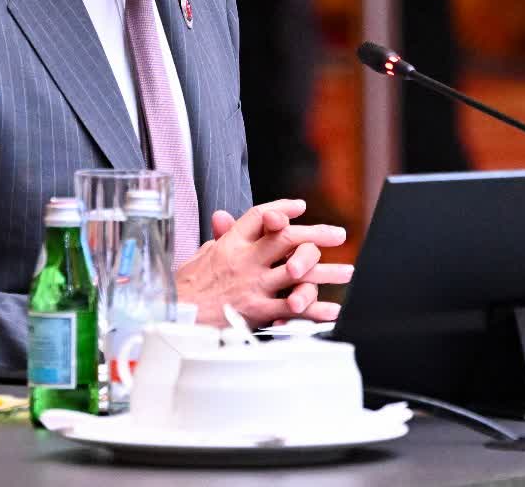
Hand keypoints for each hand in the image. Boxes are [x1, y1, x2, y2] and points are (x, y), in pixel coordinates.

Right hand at [175, 199, 352, 326]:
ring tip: (347, 272)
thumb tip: (225, 217)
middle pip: (287, 238)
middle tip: (338, 234)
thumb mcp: (202, 254)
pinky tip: (332, 310)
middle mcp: (246, 260)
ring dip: (326, 272)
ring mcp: (254, 284)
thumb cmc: (187, 287)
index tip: (299, 208)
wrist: (177, 316)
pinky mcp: (258, 310)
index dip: (281, 209)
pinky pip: (292, 308)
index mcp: (232, 242)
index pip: (261, 216)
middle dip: (316, 235)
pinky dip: (315, 310)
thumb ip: (222, 237)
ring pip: (298, 273)